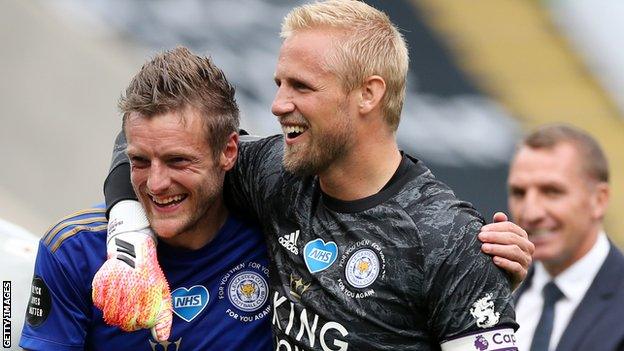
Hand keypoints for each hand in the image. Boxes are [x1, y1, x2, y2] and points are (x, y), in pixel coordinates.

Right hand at [91, 201, 171, 340]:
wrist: (134, 248)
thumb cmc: (149, 273)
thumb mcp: (162, 292)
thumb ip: (163, 316)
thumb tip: (162, 339)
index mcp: (149, 291)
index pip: (144, 322)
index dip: (143, 322)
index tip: (143, 316)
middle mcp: (131, 288)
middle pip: (125, 323)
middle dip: (129, 323)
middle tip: (131, 315)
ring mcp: (115, 284)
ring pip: (110, 316)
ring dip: (116, 316)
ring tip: (122, 307)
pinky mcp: (101, 280)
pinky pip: (98, 303)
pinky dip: (104, 304)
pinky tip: (113, 297)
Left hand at [479, 212, 533, 289]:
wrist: (499, 278)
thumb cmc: (497, 255)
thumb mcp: (497, 241)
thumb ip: (498, 227)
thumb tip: (499, 215)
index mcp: (521, 237)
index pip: (511, 227)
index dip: (496, 227)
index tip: (482, 230)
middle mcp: (527, 248)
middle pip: (512, 238)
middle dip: (495, 237)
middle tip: (480, 237)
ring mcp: (526, 261)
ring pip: (515, 252)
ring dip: (498, 249)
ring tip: (484, 248)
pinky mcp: (522, 274)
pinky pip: (516, 267)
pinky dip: (505, 262)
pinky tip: (494, 260)